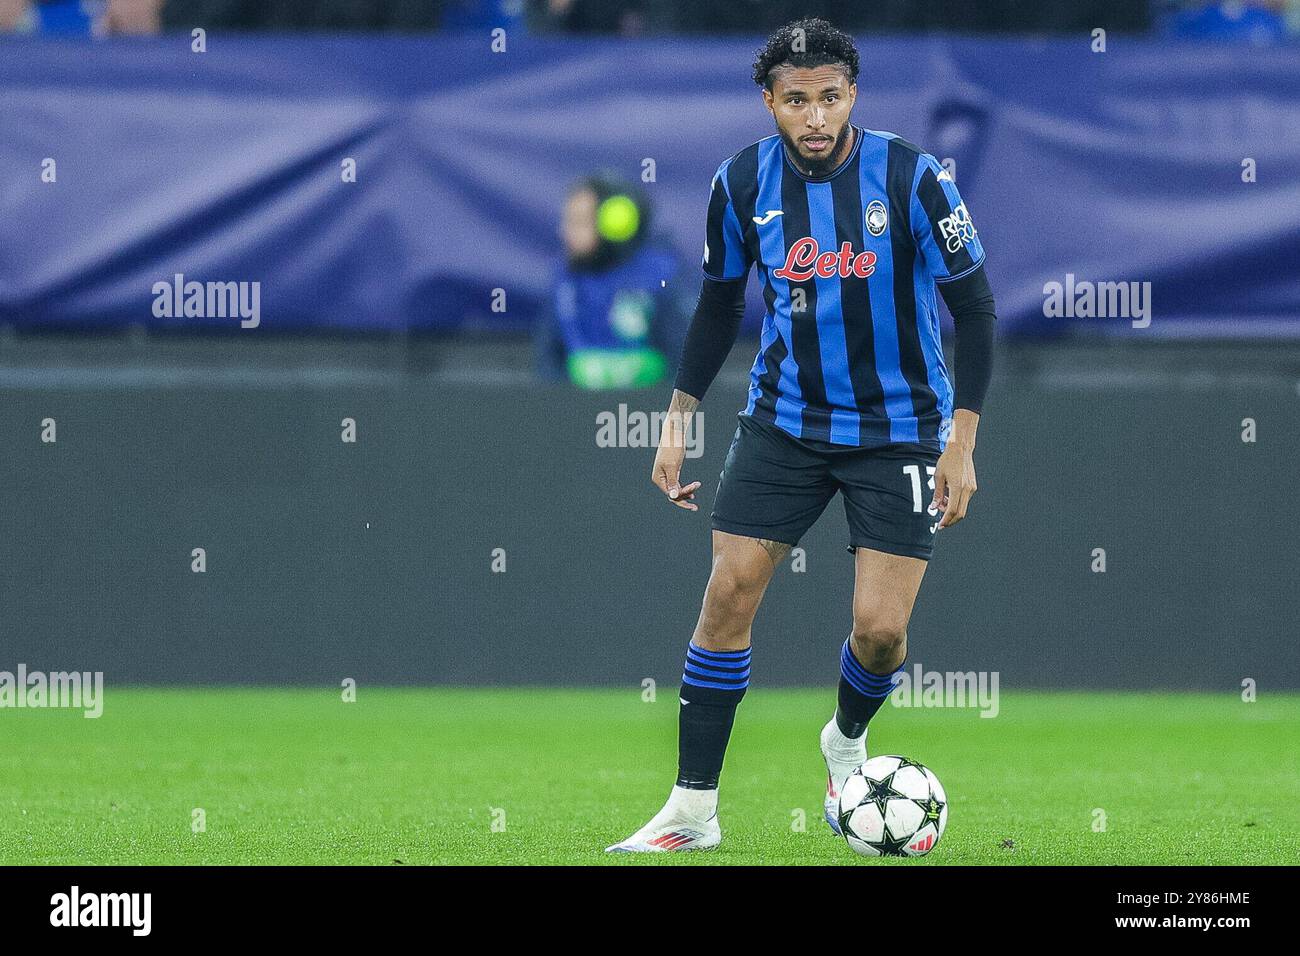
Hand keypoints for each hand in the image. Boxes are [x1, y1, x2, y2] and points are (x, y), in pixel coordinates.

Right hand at [650, 391, 701, 510]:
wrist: (674, 434)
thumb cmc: (672, 448)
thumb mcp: (673, 466)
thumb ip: (673, 482)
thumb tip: (673, 497)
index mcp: (657, 479)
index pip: (670, 494)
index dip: (682, 494)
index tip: (695, 486)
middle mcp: (660, 479)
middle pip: (672, 495)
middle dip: (684, 499)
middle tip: (695, 507)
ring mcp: (667, 476)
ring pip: (676, 491)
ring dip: (686, 493)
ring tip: (695, 497)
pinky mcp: (673, 472)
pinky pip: (678, 485)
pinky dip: (685, 488)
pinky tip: (693, 490)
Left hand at [931, 410, 978, 528]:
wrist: (960, 449)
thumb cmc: (947, 461)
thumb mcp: (938, 477)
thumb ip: (937, 494)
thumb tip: (934, 507)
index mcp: (957, 487)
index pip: (952, 510)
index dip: (946, 520)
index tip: (940, 526)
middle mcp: (967, 490)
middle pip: (961, 513)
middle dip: (950, 520)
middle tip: (941, 522)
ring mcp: (971, 488)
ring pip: (963, 507)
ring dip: (952, 510)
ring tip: (941, 503)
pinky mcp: (972, 486)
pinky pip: (964, 500)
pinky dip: (956, 503)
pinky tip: (948, 497)